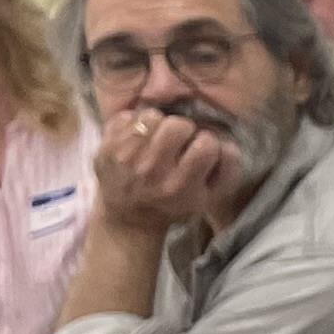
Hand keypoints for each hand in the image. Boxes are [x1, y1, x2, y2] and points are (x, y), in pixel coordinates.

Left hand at [90, 104, 245, 232]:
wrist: (130, 217)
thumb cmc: (176, 204)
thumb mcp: (211, 197)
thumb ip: (228, 169)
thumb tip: (225, 142)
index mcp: (180, 185)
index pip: (206, 145)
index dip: (208, 143)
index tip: (201, 152)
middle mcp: (151, 170)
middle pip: (178, 125)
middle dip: (183, 130)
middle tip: (179, 142)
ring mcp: (124, 157)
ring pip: (152, 116)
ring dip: (159, 124)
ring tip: (158, 138)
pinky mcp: (105, 148)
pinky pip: (127, 117)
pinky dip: (136, 123)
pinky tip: (140, 138)